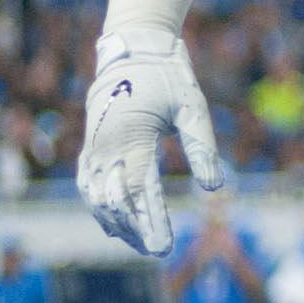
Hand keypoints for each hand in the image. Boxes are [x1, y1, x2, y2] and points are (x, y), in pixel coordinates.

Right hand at [77, 29, 225, 258]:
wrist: (134, 51)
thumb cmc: (170, 79)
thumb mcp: (193, 108)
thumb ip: (202, 147)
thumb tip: (214, 187)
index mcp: (131, 137)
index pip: (140, 191)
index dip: (151, 222)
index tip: (164, 249)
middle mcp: (106, 146)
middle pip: (115, 201)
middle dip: (135, 229)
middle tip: (158, 251)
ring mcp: (94, 147)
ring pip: (97, 197)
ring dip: (117, 223)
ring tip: (142, 243)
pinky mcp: (91, 146)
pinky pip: (89, 184)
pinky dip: (100, 207)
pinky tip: (116, 225)